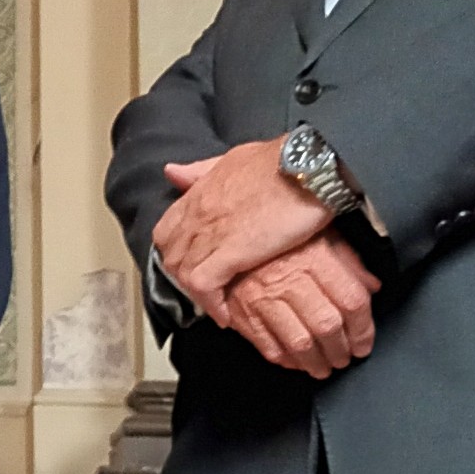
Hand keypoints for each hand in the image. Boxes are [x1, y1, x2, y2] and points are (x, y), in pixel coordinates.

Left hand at [154, 142, 338, 324]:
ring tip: (218, 306)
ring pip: (183, 274)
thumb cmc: (281, 160)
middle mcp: (198, 214)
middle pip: (170, 256)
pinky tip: (226, 315)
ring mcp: (211, 233)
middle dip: (184, 277)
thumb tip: (172, 172)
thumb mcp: (233, 158)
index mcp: (199, 193)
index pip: (166, 230)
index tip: (194, 264)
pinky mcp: (231, 253)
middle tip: (208, 291)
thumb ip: (201, 170)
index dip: (176, 252)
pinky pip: (204, 286)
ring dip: (198, 295)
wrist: (309, 165)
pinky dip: (212, 304)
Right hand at [217, 235, 378, 378]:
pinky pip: (268, 346)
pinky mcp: (242, 313)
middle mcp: (289, 278)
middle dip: (341, 350)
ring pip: (299, 342)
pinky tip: (296, 362)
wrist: (225, 232)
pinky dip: (286, 361)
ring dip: (316, 363)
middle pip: (327, 325)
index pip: (351, 300)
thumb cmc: (276, 235)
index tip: (364, 343)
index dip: (364, 329)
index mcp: (314, 256)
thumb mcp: (320, 234)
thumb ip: (349, 261)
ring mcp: (264, 298)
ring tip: (323, 367)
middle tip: (345, 358)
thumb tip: (372, 286)